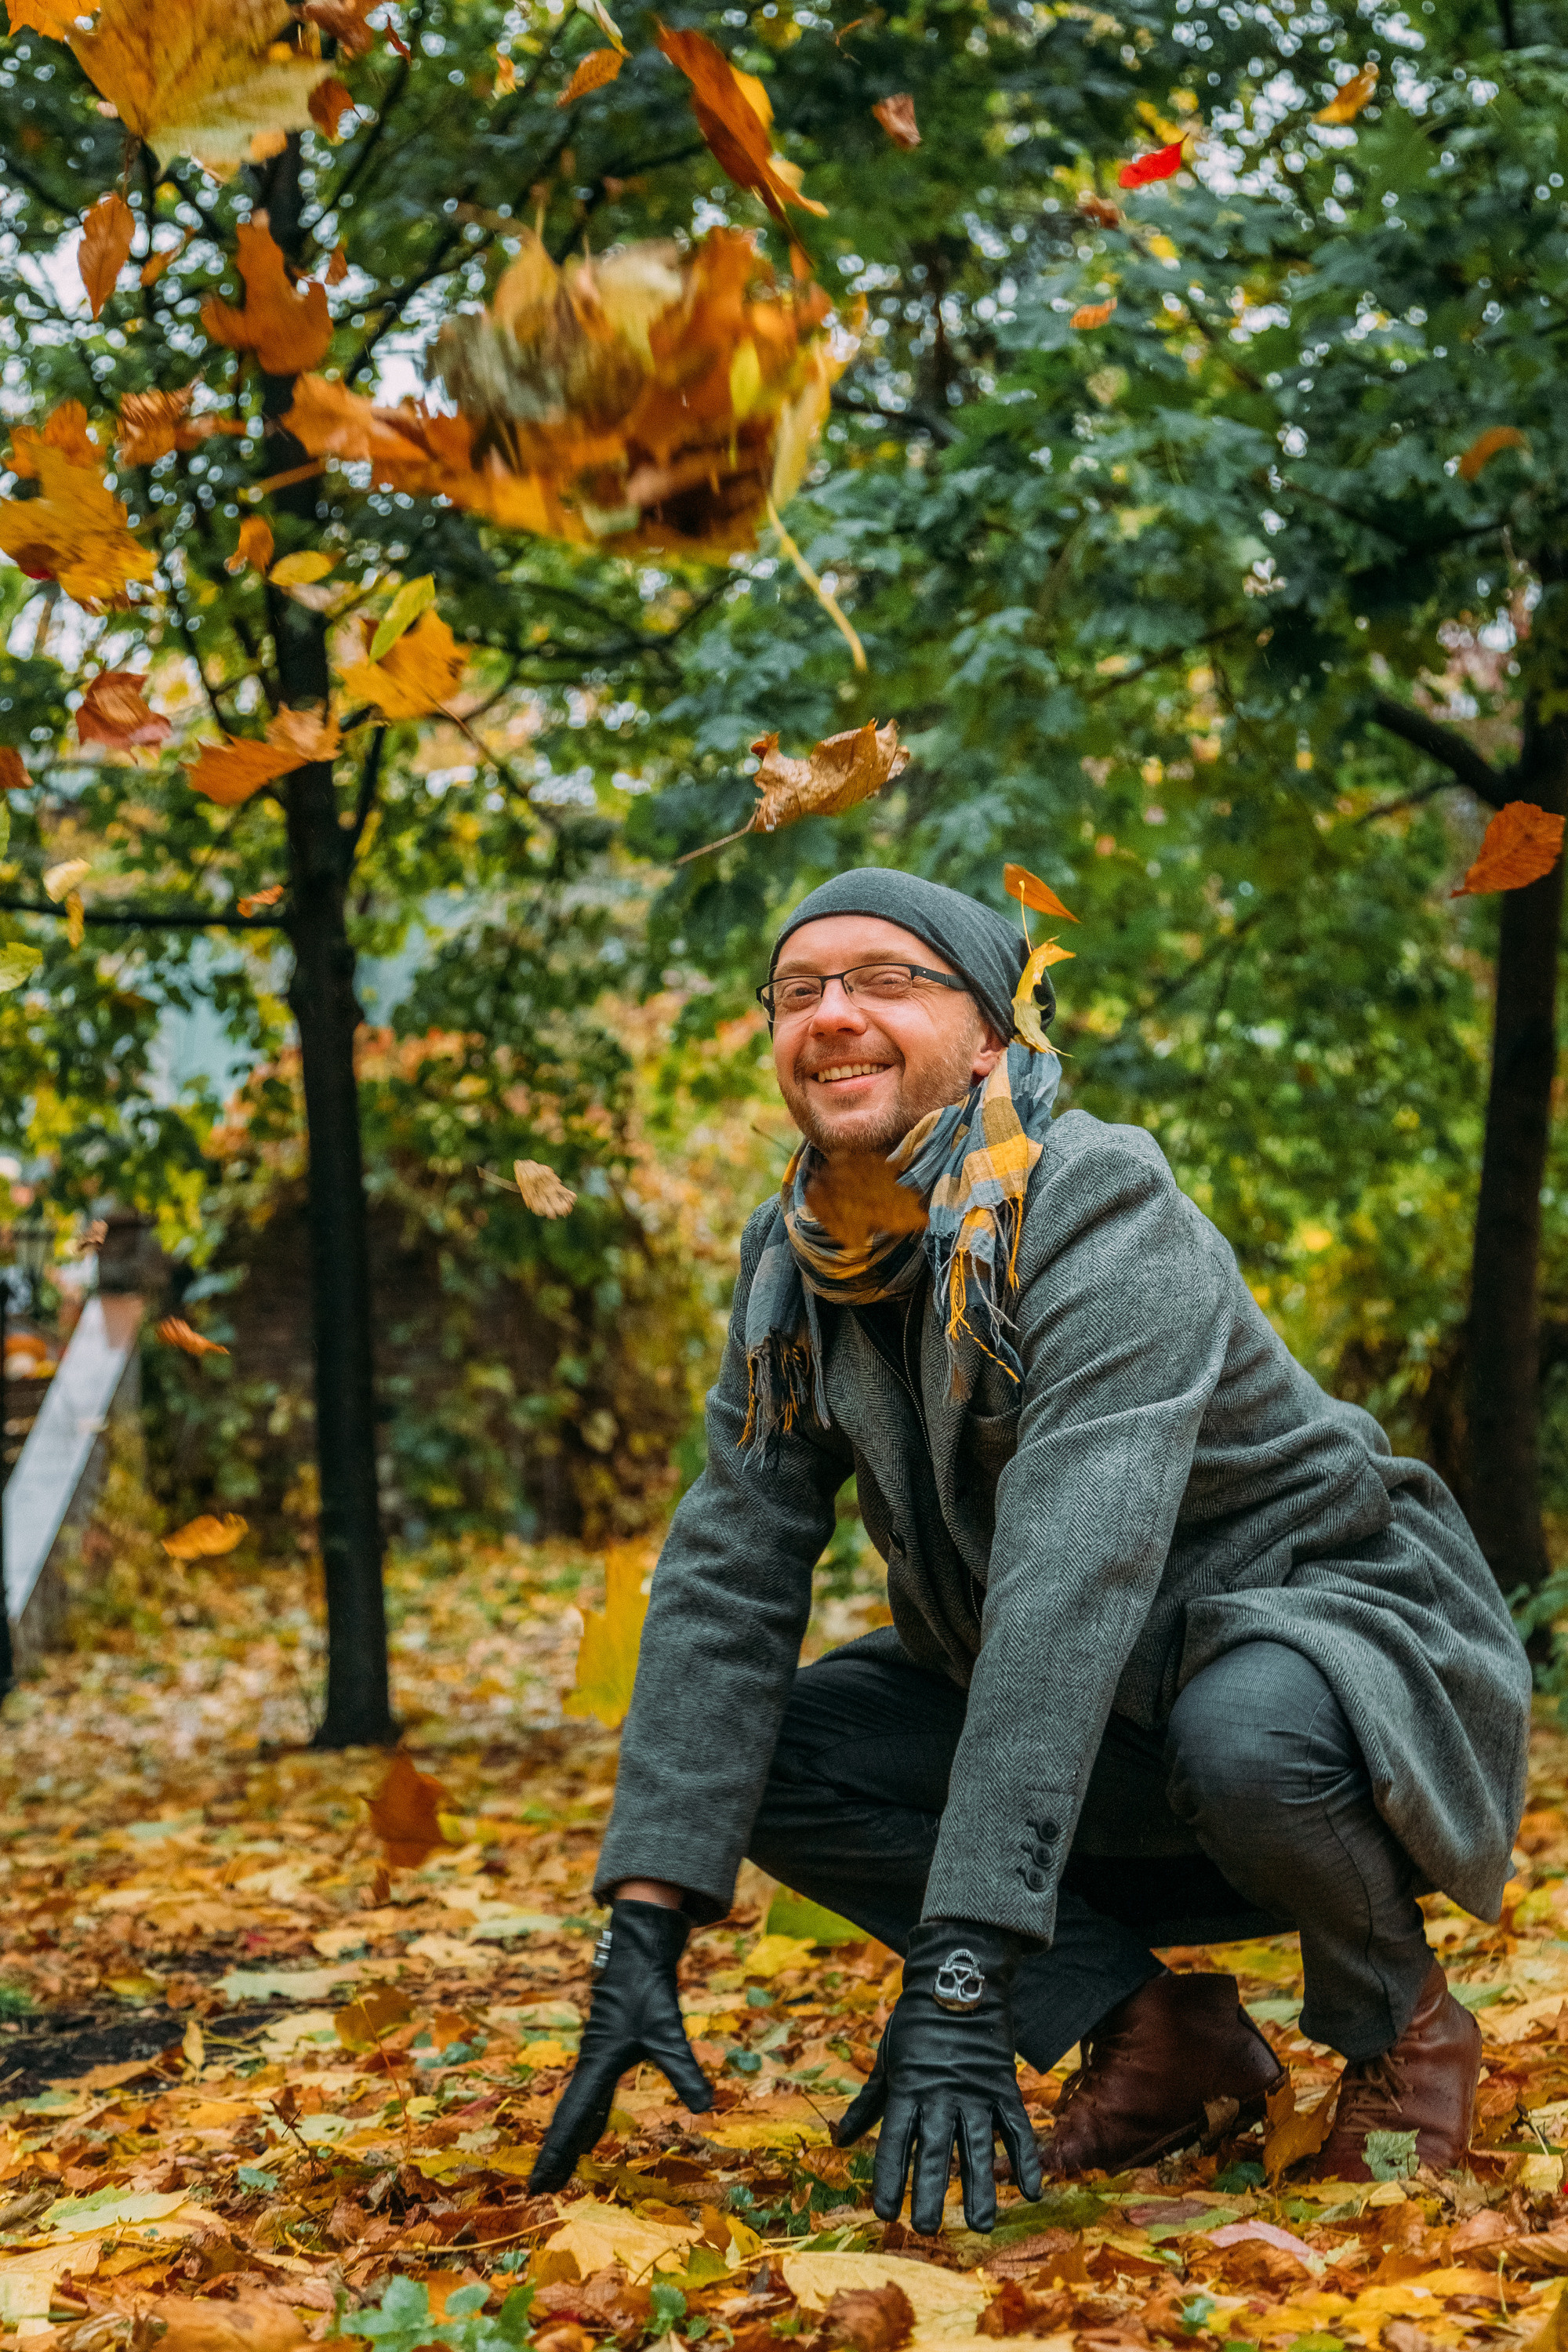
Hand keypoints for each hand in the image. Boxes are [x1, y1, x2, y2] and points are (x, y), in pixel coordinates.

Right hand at [527, 1898, 712, 2192]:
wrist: (637, 1948)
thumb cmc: (648, 1986)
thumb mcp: (667, 2029)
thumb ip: (683, 2068)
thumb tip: (706, 2107)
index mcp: (597, 2063)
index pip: (571, 2119)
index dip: (556, 2154)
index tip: (539, 2185)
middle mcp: (591, 2063)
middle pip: (568, 2118)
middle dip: (556, 2154)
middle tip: (541, 2188)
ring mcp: (598, 2056)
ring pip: (577, 2107)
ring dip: (570, 2140)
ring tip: (561, 2170)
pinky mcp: (609, 2049)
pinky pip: (591, 2094)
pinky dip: (587, 2120)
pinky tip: (591, 2135)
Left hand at [834, 1920, 1041, 2233]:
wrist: (959, 1977)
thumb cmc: (916, 2022)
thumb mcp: (887, 2058)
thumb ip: (869, 2102)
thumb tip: (842, 2139)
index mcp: (908, 2087)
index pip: (895, 2140)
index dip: (890, 2177)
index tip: (885, 2212)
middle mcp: (941, 2093)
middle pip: (934, 2149)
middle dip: (929, 2190)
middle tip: (926, 2229)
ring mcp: (975, 2090)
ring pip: (977, 2146)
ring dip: (980, 2187)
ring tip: (981, 2225)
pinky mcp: (1002, 2084)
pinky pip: (1016, 2126)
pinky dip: (1026, 2157)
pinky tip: (1032, 2192)